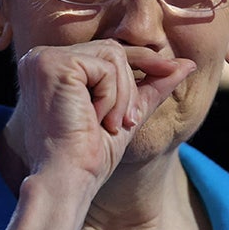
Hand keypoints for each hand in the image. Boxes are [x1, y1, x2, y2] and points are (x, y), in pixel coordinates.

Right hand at [13, 39, 194, 181]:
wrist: (67, 180)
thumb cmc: (88, 156)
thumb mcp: (126, 113)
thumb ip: (152, 85)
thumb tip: (188, 64)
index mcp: (52, 67)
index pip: (106, 51)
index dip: (142, 62)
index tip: (174, 70)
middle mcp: (40, 57)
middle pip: (112, 49)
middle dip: (130, 86)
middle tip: (127, 121)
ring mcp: (43, 59)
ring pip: (113, 55)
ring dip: (122, 95)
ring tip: (110, 124)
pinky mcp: (53, 65)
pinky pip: (106, 67)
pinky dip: (112, 97)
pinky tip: (96, 119)